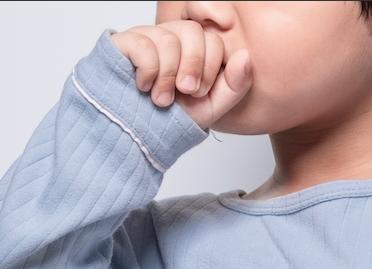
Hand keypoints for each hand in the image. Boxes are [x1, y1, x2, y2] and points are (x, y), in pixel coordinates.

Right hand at [110, 20, 251, 130]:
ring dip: (168, 76)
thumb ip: (235, 86)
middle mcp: (173, 39)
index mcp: (195, 51)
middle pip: (193, 31)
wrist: (135, 134)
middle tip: (186, 92)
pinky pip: (143, 45)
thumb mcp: (210, 109)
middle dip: (193, 66)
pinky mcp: (125, 43)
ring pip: (168, 38)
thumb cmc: (171, 119)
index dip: (211, 66)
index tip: (199, 92)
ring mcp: (148, 38)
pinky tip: (143, 87)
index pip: (213, 40)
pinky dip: (148, 72)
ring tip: (161, 99)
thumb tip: (246, 57)